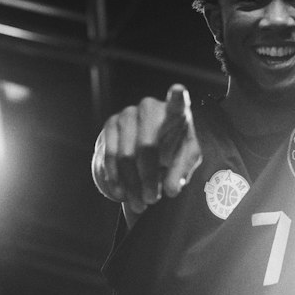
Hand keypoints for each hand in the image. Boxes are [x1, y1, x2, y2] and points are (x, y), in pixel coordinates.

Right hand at [92, 84, 201, 214]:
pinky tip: (121, 193)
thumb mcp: (185, 160)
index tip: (178, 91)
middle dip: (149, 178)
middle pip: (147, 146)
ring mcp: (128, 113)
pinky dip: (116, 178)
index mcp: (176, 112)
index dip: (177, 97)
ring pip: (126, 156)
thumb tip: (172, 190)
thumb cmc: (174, 150)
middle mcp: (150, 107)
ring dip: (133, 184)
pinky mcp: (111, 124)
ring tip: (140, 203)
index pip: (178, 103)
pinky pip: (110, 155)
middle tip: (153, 199)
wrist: (147, 145)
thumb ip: (181, 172)